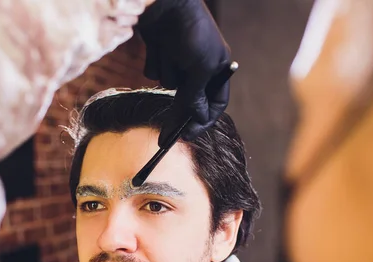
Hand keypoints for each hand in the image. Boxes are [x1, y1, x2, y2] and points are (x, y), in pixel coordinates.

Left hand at [137, 0, 230, 144]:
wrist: (164, 2)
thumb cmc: (191, 31)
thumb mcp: (200, 68)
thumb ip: (196, 96)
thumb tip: (197, 118)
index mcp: (218, 67)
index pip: (216, 103)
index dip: (203, 121)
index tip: (187, 136)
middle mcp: (200, 65)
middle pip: (190, 99)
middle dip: (179, 111)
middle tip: (165, 133)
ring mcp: (179, 59)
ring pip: (169, 84)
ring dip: (167, 73)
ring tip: (169, 52)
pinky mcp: (161, 52)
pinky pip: (155, 70)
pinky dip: (155, 62)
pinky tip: (157, 47)